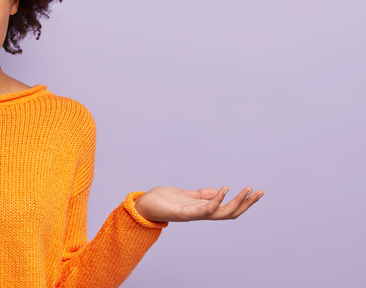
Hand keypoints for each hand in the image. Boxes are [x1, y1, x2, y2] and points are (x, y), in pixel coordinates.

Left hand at [134, 186, 262, 222]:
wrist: (143, 206)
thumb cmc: (162, 201)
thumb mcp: (185, 195)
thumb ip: (201, 195)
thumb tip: (217, 192)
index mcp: (203, 209)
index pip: (229, 208)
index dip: (243, 202)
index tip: (256, 191)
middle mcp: (201, 214)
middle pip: (231, 213)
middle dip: (247, 203)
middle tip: (261, 191)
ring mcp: (194, 214)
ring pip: (222, 213)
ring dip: (237, 202)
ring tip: (248, 189)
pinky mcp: (185, 213)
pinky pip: (205, 209)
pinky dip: (216, 200)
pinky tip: (224, 189)